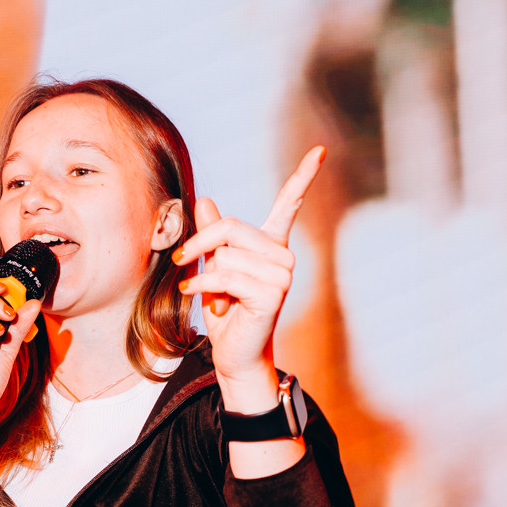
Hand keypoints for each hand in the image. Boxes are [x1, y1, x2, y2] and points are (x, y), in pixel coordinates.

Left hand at [174, 146, 324, 401]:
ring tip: (216, 298)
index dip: (303, 177)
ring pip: (226, 256)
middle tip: (185, 260)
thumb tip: (204, 199)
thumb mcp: (213, 267)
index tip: (320, 150)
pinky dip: (206, 288)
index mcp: (272, 245)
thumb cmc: (226, 312)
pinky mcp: (272, 294)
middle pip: (231, 228)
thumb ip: (211, 235)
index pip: (289, 205)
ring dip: (207, 277)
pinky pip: (226, 277)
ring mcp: (282, 276)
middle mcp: (283, 257)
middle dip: (201, 244)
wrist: (234, 355)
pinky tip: (207, 302)